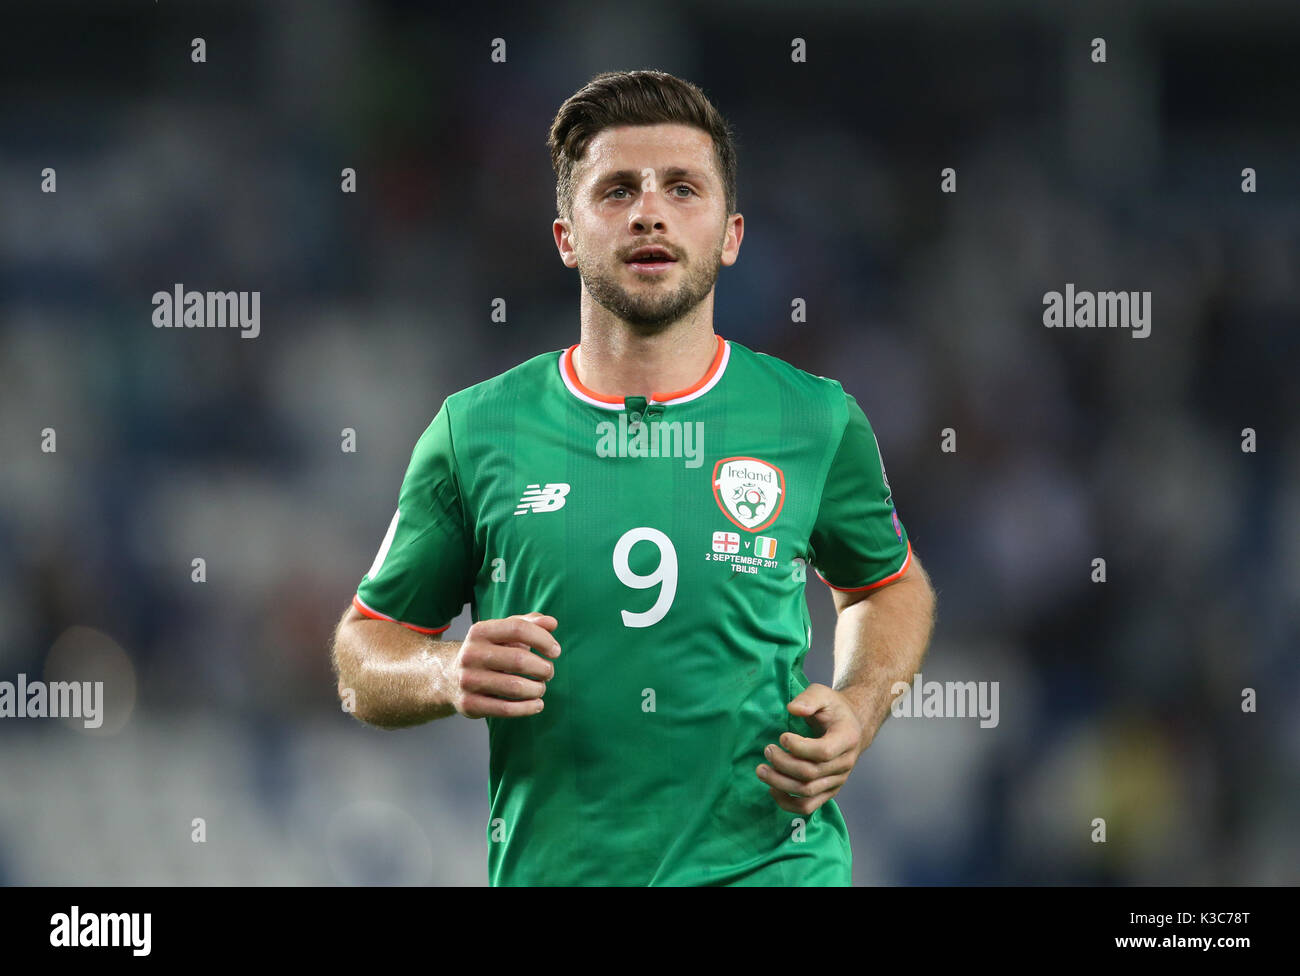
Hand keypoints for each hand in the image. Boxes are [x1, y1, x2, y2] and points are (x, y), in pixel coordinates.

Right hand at [451, 612, 559, 718]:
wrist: (449, 677)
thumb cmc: (488, 651)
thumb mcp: (504, 633)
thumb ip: (529, 623)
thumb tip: (552, 623)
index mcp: (480, 631)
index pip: (518, 628)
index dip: (543, 639)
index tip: (555, 651)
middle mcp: (470, 654)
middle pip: (519, 660)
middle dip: (543, 668)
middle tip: (548, 672)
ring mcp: (468, 680)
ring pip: (515, 687)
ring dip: (537, 689)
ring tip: (540, 688)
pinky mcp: (469, 704)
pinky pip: (506, 709)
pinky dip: (528, 708)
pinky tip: (537, 704)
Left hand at [756, 683, 864, 814]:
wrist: (851, 726)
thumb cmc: (833, 709)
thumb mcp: (823, 694)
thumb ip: (809, 699)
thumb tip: (793, 709)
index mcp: (847, 739)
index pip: (824, 752)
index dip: (800, 747)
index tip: (782, 736)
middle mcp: (845, 763)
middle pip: (811, 774)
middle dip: (783, 763)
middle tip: (767, 750)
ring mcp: (837, 780)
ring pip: (807, 792)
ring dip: (780, 783)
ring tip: (761, 770)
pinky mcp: (828, 791)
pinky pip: (808, 806)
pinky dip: (787, 803)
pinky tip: (772, 789)